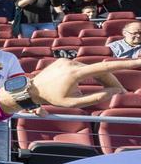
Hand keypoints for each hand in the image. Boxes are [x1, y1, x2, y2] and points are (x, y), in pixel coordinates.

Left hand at [17, 58, 140, 110]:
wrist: (32, 88)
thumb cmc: (52, 98)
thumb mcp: (74, 103)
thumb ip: (95, 98)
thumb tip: (113, 92)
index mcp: (76, 74)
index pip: (104, 68)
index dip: (123, 65)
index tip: (138, 62)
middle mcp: (73, 64)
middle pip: (100, 71)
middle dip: (112, 81)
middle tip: (120, 92)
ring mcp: (68, 60)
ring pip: (92, 69)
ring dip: (100, 79)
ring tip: (103, 90)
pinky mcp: (65, 60)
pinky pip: (82, 68)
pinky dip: (88, 76)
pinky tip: (77, 85)